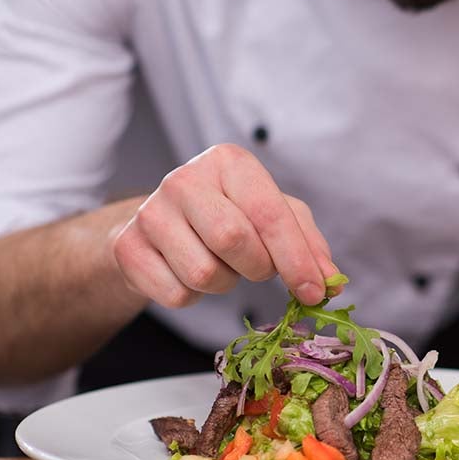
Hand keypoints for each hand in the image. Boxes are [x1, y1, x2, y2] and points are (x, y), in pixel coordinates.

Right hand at [112, 144, 340, 307]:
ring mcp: (150, 212)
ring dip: (225, 283)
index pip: (269, 213)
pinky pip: (176, 294)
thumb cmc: (232, 215)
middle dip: (258, 268)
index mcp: (229, 162)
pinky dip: (194, 297)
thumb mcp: (276, 217)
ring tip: (220, 264)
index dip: (297, 259)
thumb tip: (331, 282)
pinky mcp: (127, 247)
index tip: (315, 292)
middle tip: (258, 267)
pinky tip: (189, 272)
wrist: (163, 226)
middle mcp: (185, 179)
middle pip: (234, 240)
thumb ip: (308, 244)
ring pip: (205, 274)